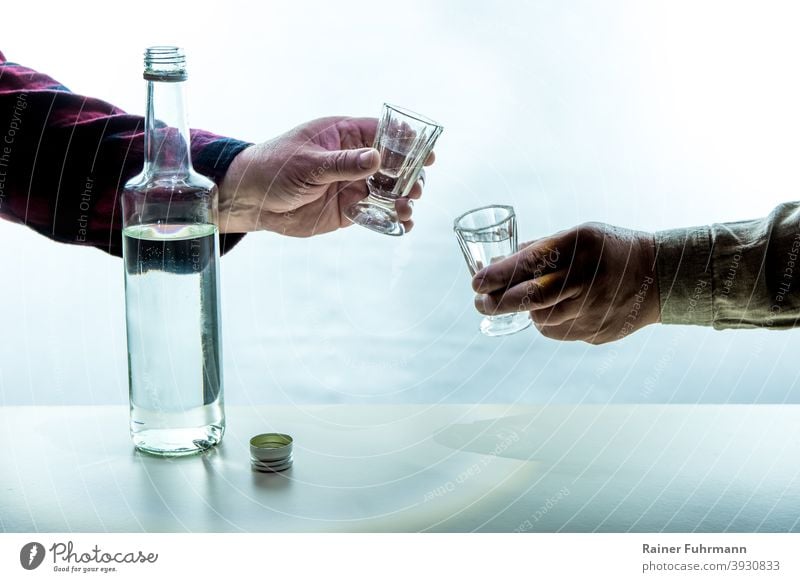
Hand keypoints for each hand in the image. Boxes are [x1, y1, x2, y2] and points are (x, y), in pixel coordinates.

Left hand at [217, 116, 432, 236]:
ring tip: (407, 209)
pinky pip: (375, 212)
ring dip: (402, 199)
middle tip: (415, 189)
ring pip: (387, 191)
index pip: (383, 133)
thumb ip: (344, 163)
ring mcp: (352, 184)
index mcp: (344, 135)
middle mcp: (352, 159)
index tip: (426, 155)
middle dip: (409, 176)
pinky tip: (402, 225)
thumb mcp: (309, 163)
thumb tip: (377, 159)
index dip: (407, 143)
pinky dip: (390, 219)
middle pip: (392, 164)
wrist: (251, 200)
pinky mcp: (347, 209)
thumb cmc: (274, 168)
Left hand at [472, 222, 659, 343]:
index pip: (529, 263)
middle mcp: (586, 278)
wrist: (660, 275)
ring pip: (542, 318)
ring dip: (525, 312)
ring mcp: (593, 309)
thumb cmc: (608, 249)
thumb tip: (496, 264)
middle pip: (530, 297)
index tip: (475, 282)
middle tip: (479, 304)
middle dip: (497, 303)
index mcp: (578, 246)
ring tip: (521, 302)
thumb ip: (540, 249)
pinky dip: (548, 322)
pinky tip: (555, 311)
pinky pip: (558, 332)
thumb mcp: (578, 235)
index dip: (498, 276)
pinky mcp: (597, 332)